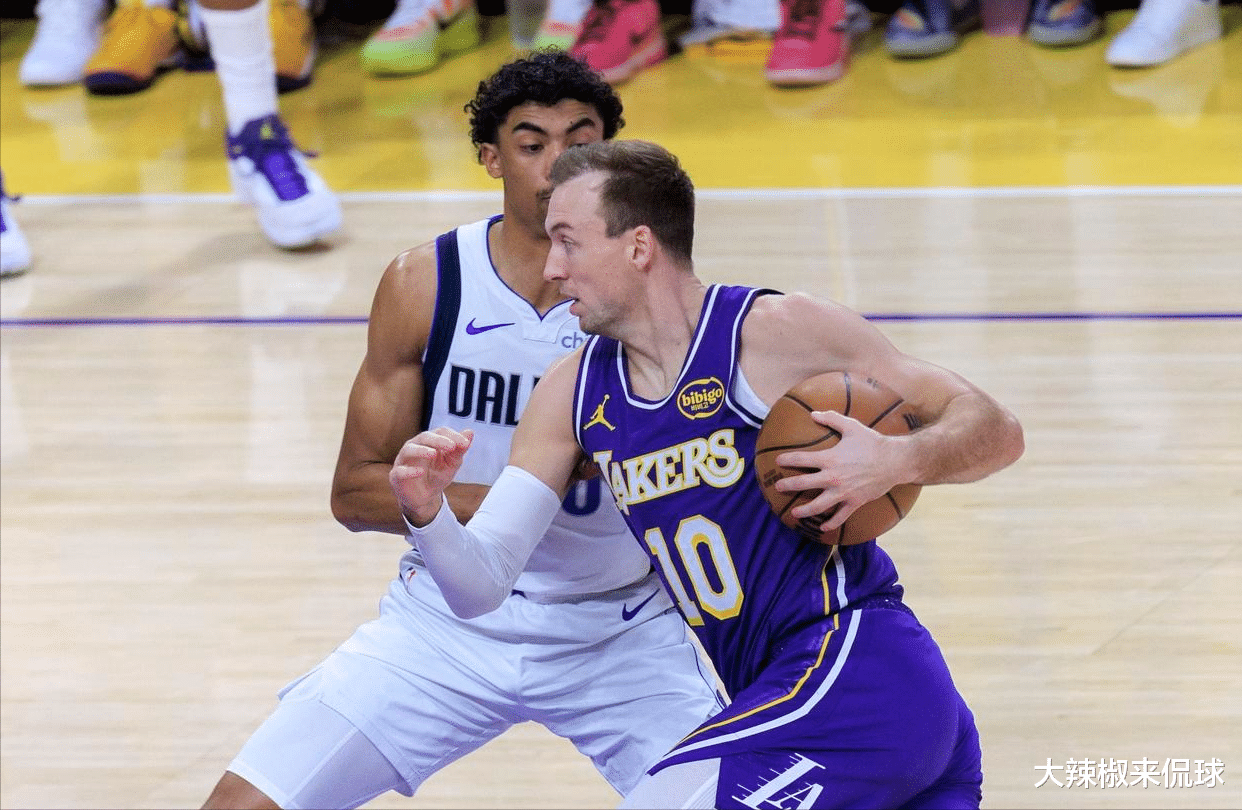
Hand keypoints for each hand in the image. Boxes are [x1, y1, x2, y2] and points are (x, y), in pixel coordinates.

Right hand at [390, 427, 473, 526]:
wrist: (425, 497)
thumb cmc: (437, 475)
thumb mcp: (452, 464)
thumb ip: (459, 449)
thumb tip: (470, 432)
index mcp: (429, 441)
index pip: (440, 432)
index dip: (452, 436)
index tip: (465, 444)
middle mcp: (414, 446)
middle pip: (424, 437)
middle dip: (438, 441)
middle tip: (451, 446)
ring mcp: (403, 460)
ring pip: (409, 450)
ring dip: (421, 450)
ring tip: (433, 454)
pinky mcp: (396, 476)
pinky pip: (400, 471)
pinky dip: (409, 471)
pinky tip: (420, 472)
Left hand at [773, 410, 904, 531]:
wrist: (895, 461)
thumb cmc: (872, 443)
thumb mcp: (852, 427)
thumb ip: (831, 418)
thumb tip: (813, 413)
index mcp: (829, 458)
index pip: (801, 459)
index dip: (787, 460)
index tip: (778, 461)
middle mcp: (833, 477)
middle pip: (803, 483)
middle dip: (788, 485)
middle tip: (778, 487)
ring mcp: (843, 492)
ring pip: (818, 505)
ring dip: (804, 510)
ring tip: (794, 513)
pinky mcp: (854, 502)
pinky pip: (840, 516)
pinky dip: (831, 523)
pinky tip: (822, 528)